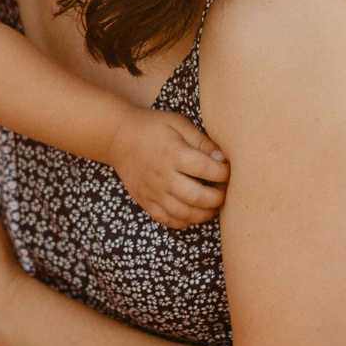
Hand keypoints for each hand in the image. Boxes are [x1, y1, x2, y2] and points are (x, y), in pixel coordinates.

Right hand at [107, 109, 227, 228]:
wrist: (117, 137)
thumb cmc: (152, 127)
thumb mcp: (178, 124)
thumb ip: (202, 141)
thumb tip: (223, 159)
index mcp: (174, 153)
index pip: (207, 169)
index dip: (224, 173)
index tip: (228, 170)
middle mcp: (163, 176)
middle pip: (198, 197)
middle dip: (219, 198)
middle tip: (224, 191)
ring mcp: (153, 192)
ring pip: (185, 214)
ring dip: (205, 213)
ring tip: (213, 204)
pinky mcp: (145, 202)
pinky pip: (168, 220)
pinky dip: (185, 221)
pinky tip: (194, 212)